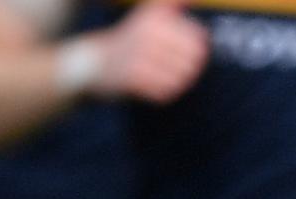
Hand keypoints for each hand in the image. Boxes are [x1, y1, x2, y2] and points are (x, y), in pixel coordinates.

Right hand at [89, 1, 208, 102]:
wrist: (96, 62)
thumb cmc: (131, 38)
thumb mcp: (150, 14)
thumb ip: (172, 3)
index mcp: (153, 20)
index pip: (196, 40)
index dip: (199, 49)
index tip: (192, 52)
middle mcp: (145, 36)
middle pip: (191, 60)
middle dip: (191, 67)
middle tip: (184, 69)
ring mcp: (138, 58)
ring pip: (180, 78)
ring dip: (180, 81)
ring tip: (171, 77)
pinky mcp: (132, 79)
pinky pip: (165, 91)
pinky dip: (167, 92)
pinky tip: (159, 86)